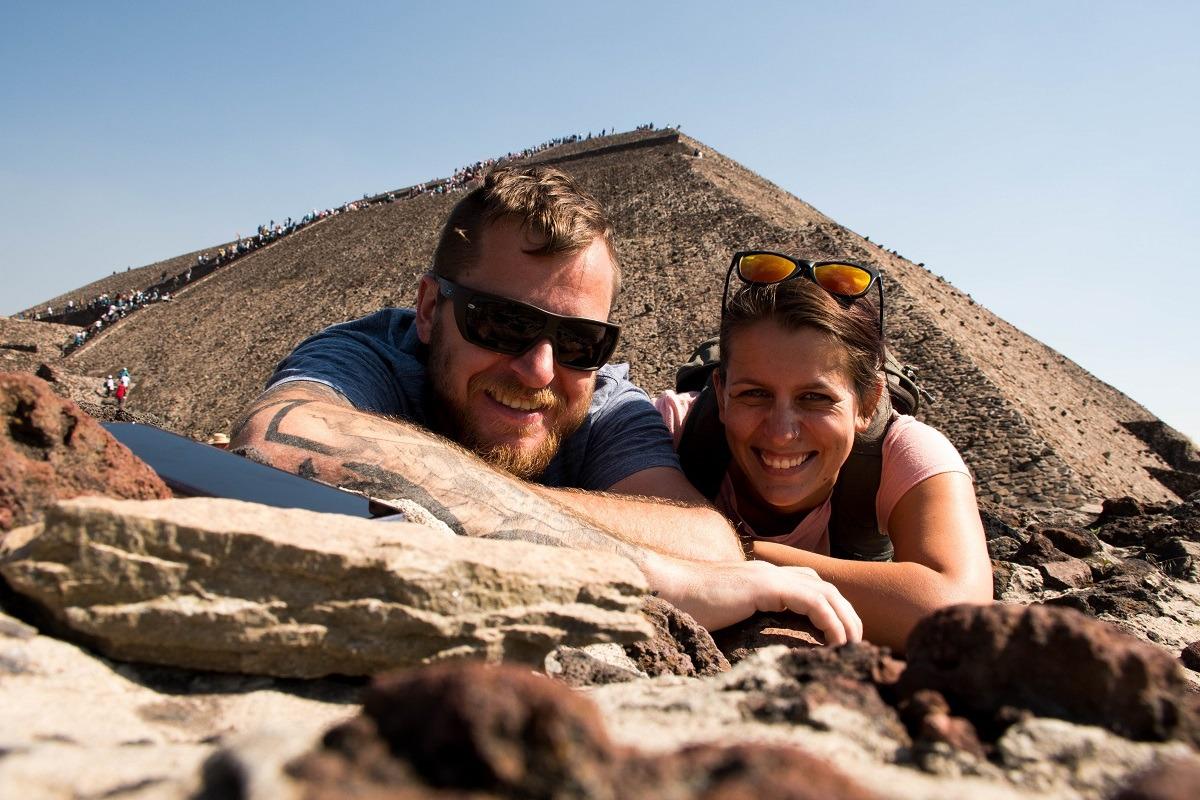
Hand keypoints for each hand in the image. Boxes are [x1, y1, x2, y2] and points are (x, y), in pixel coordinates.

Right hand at [648, 556, 862, 644]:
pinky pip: (813, 602)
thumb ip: (741, 619)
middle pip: (825, 585)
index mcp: (760, 577)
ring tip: (853, 646)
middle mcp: (769, 572)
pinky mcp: (764, 586)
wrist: (664, 590)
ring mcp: (767, 575)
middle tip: (856, 643)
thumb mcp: (722, 614)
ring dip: (846, 618)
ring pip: (826, 591)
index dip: (829, 607)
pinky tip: (836, 643)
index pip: (809, 584)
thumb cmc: (684, 608)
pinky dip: (831, 621)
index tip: (838, 636)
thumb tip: (748, 645)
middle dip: (847, 613)